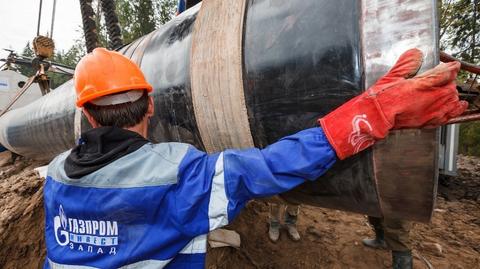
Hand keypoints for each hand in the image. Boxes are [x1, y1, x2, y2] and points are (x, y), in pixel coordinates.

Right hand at [318, 49, 467, 159]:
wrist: (373, 119)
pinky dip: (453, 111)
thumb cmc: (378, 100)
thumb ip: (405, 64)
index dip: (451, 69)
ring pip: (451, 102)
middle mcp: (427, 100)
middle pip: (450, 88)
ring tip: (451, 91)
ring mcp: (428, 112)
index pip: (443, 74)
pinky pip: (446, 117)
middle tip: (445, 77)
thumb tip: (416, 54)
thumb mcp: (390, 77)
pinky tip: (455, 107)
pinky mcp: (426, 122)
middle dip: (449, 82)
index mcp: (419, 86)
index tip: (453, 65)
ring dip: (452, 95)